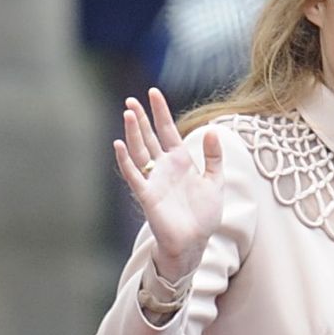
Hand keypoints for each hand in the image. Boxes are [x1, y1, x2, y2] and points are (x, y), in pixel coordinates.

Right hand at [114, 88, 223, 282]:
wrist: (195, 242)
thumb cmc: (204, 214)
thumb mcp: (214, 180)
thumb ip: (213, 156)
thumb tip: (212, 130)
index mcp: (181, 161)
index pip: (168, 130)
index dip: (161, 112)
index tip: (153, 92)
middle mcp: (164, 167)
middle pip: (149, 137)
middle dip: (141, 118)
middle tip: (131, 99)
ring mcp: (154, 180)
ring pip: (140, 151)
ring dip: (133, 133)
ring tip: (128, 113)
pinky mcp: (147, 195)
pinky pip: (133, 174)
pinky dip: (125, 160)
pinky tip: (119, 144)